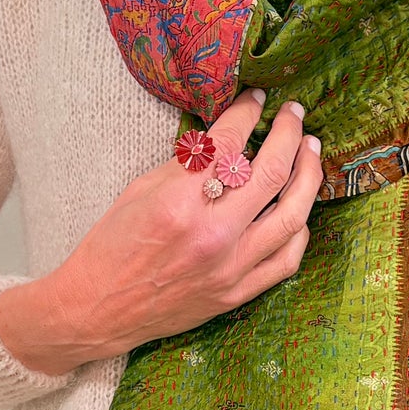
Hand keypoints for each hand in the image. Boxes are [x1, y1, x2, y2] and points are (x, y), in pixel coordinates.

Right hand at [0, 89, 324, 374]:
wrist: (97, 310)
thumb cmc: (112, 247)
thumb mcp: (139, 191)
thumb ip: (187, 166)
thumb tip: (226, 136)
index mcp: (178, 204)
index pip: (229, 145)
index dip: (247, 113)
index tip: (256, 99)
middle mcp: (211, 236)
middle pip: (271, 173)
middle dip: (289, 134)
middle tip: (295, 115)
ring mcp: (229, 268)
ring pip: (292, 215)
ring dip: (308, 175)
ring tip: (311, 151)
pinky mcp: (237, 293)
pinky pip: (287, 259)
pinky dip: (300, 229)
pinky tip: (299, 208)